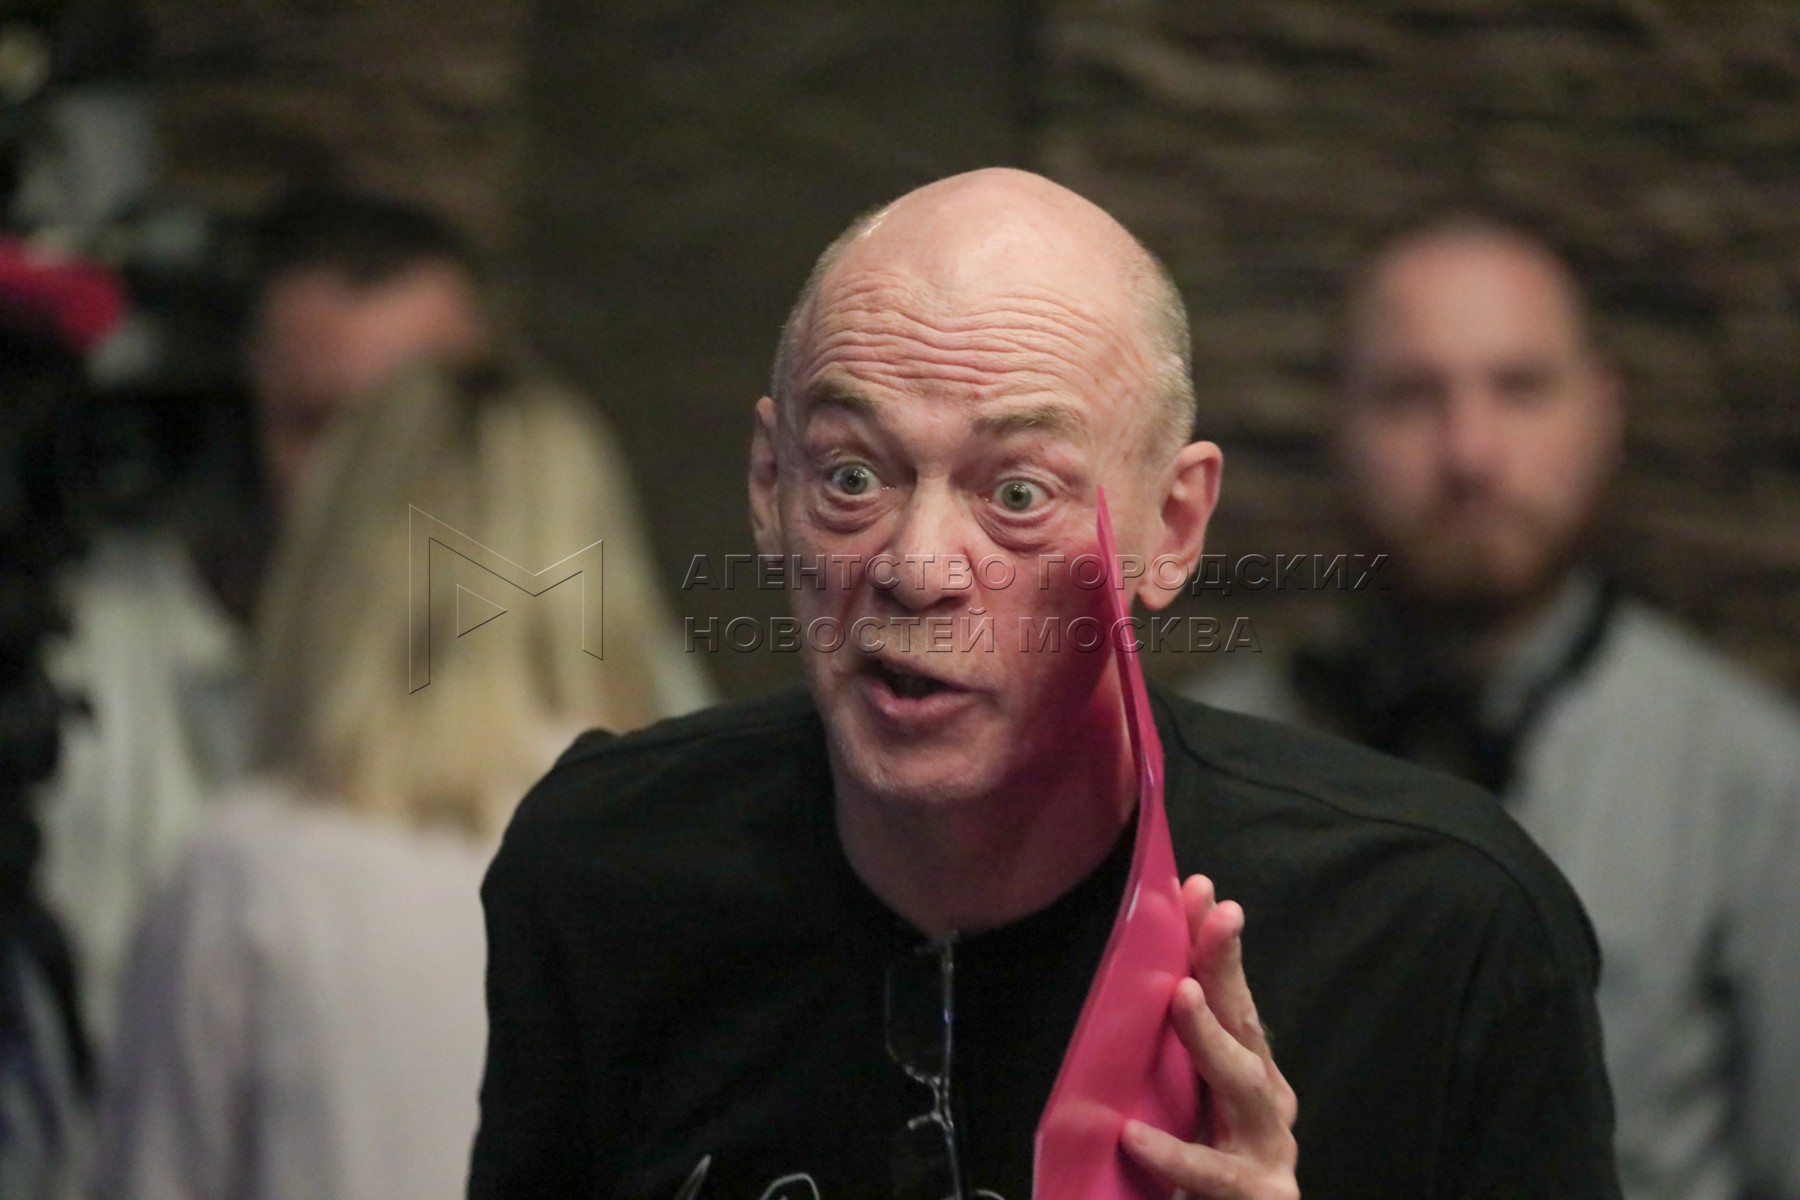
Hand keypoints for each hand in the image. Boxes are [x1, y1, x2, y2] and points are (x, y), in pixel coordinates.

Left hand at [1121, 875, 1298, 1198]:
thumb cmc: (1206, 1174)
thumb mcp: (1184, 1106)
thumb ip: (1170, 1057)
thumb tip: (1133, 990)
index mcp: (1251, 1073)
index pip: (1233, 997)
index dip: (1216, 944)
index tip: (1198, 889)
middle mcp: (1268, 1102)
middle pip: (1246, 1024)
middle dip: (1229, 968)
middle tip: (1214, 919)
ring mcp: (1269, 1150)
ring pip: (1244, 1085)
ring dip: (1212, 1038)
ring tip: (1182, 995)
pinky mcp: (1260, 1195)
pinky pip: (1214, 1173)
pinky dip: (1175, 1154)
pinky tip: (1133, 1135)